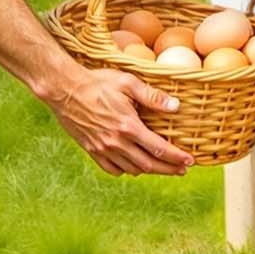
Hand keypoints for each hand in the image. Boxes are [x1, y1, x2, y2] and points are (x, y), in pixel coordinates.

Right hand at [48, 65, 193, 176]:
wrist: (64, 90)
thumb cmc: (97, 82)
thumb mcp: (127, 82)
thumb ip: (153, 96)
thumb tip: (176, 106)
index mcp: (128, 126)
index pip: (159, 149)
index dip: (177, 157)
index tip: (190, 161)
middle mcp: (116, 142)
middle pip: (149, 164)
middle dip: (169, 169)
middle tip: (183, 170)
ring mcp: (103, 149)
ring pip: (132, 169)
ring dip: (150, 171)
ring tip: (163, 168)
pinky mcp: (91, 150)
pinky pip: (113, 169)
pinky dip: (127, 171)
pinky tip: (135, 167)